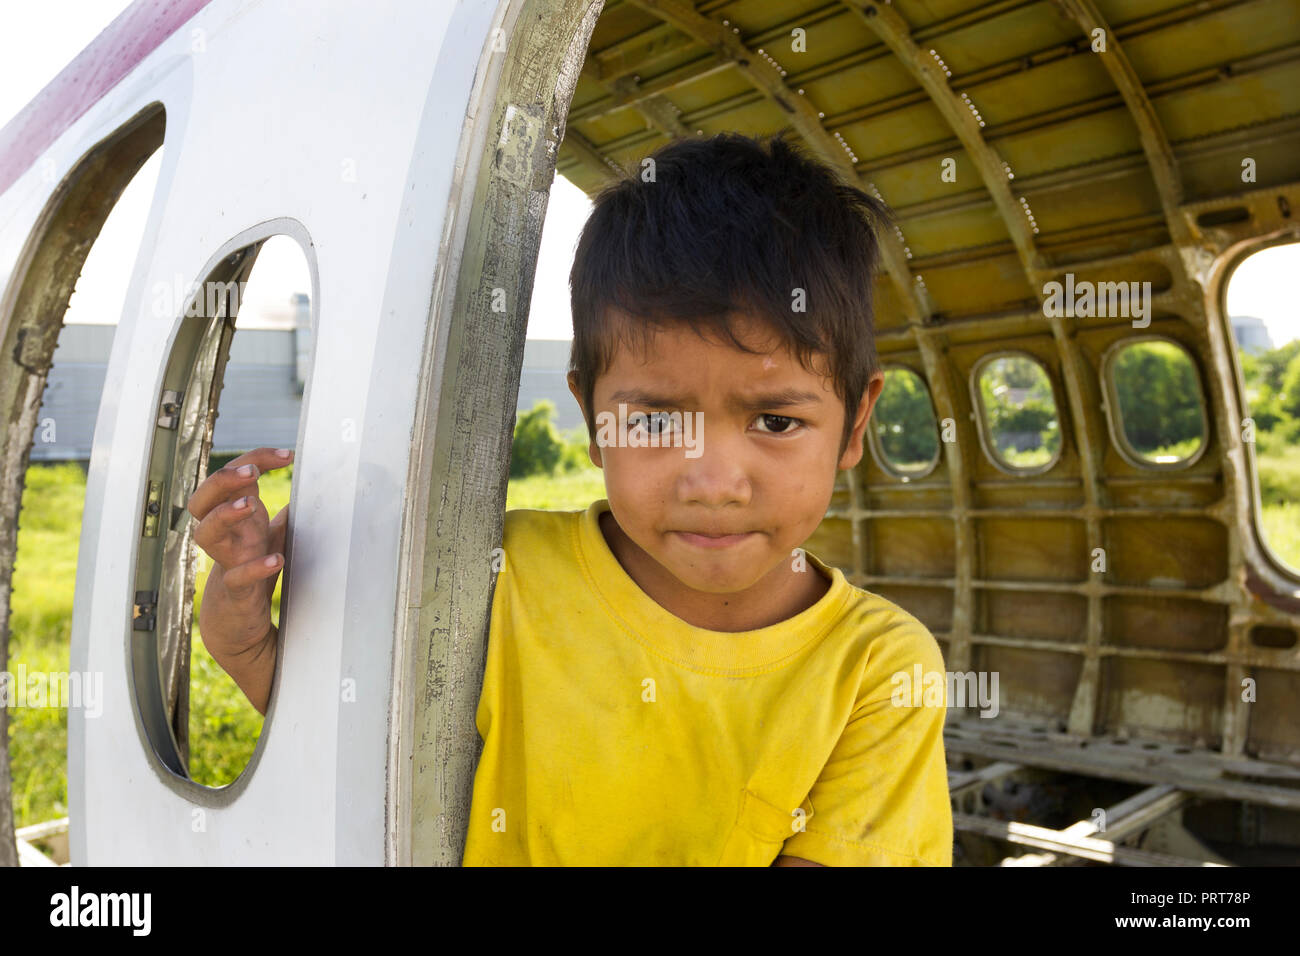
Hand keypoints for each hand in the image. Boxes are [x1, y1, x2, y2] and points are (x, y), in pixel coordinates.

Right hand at [188, 447, 292, 658]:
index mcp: (233, 518)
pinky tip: (275, 559)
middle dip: (222, 481)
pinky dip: (255, 568)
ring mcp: (226, 563)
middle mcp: (225, 537)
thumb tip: (310, 488)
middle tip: (249, 472)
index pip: (233, 479)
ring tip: (252, 504)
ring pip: (206, 534)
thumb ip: (283, 513)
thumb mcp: (269, 536)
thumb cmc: (250, 571)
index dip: (255, 460)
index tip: (288, 455)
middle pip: (202, 500)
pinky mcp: (235, 592)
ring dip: (226, 516)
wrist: (236, 621)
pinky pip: (237, 578)